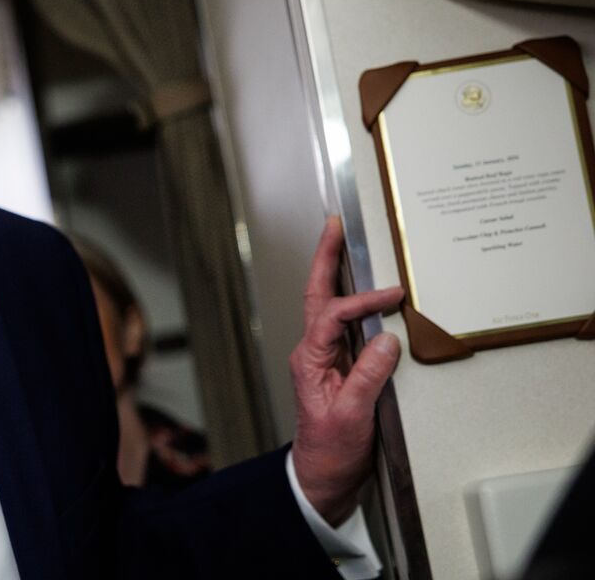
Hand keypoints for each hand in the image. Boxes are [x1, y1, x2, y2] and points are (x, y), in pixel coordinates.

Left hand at [290, 216, 403, 525]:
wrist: (323, 477)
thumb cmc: (330, 450)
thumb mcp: (351, 415)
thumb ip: (368, 376)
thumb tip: (386, 338)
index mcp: (309, 360)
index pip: (333, 315)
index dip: (363, 301)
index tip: (394, 295)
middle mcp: (313, 352)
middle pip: (318, 295)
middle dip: (325, 258)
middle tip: (334, 225)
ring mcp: (325, 358)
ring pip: (327, 305)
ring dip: (334, 272)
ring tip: (343, 240)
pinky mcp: (340, 366)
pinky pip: (345, 325)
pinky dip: (355, 301)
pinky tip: (367, 289)